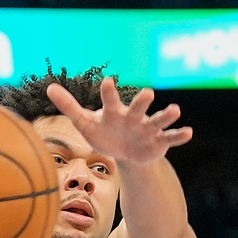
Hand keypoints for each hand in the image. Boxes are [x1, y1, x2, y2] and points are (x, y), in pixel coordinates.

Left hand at [47, 79, 191, 166]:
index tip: (107, 82)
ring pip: (159, 119)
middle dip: (142, 101)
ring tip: (175, 110)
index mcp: (114, 112)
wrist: (124, 154)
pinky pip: (171, 137)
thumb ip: (69, 106)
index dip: (108, 93)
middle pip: (139, 107)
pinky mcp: (159, 141)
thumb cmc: (104, 134)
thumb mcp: (84, 123)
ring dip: (166, 115)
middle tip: (147, 93)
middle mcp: (133, 117)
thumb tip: (49, 87)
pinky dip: (179, 135)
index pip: (110, 100)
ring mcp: (148, 128)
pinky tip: (188, 132)